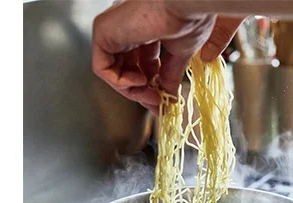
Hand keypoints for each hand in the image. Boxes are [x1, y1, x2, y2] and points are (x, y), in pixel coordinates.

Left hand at [92, 0, 243, 113]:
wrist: (186, 4)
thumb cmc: (190, 17)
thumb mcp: (182, 53)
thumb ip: (171, 74)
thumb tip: (169, 95)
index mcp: (146, 28)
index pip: (142, 63)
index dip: (153, 86)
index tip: (165, 102)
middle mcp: (128, 28)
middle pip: (128, 69)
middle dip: (143, 92)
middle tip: (158, 104)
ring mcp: (114, 30)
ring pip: (114, 72)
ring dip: (133, 91)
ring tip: (152, 95)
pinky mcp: (103, 32)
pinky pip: (102, 68)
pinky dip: (120, 82)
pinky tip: (140, 81)